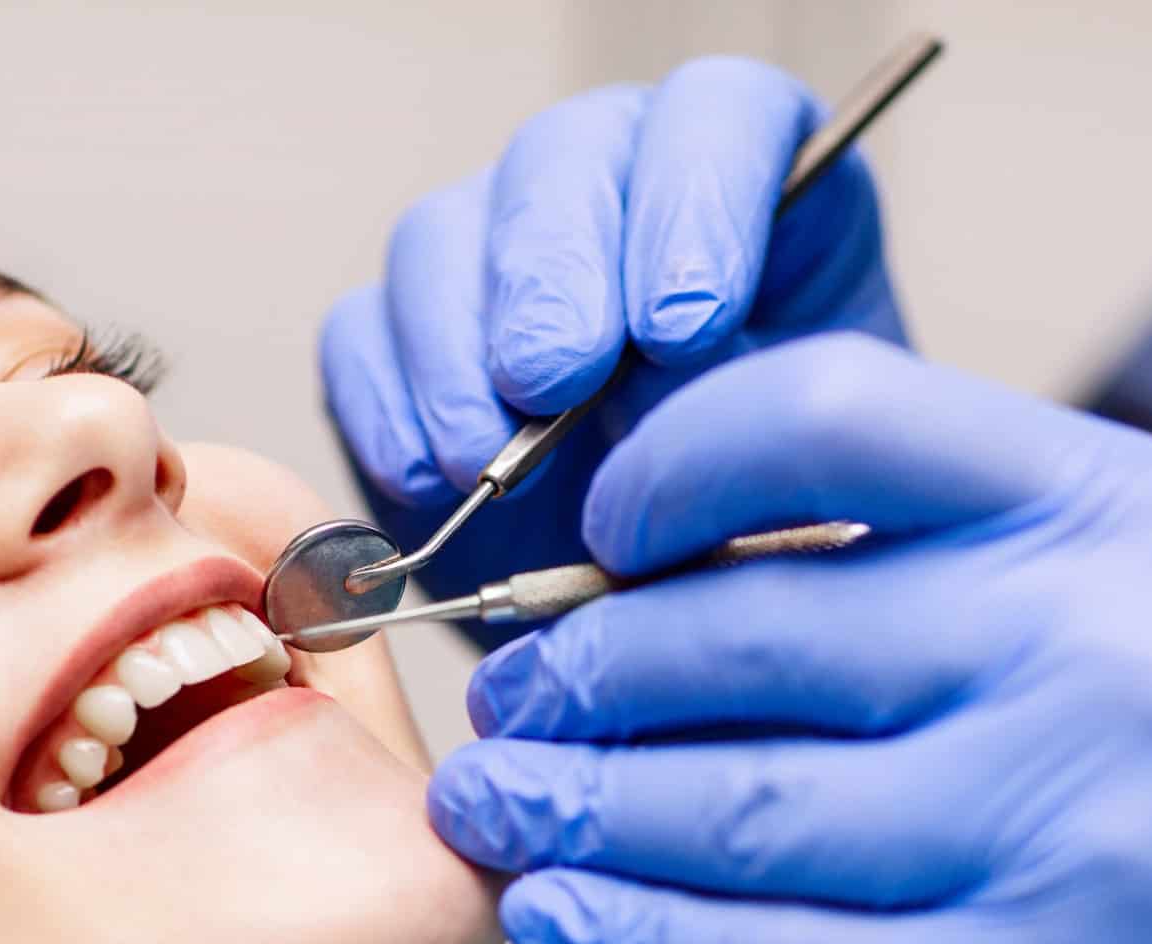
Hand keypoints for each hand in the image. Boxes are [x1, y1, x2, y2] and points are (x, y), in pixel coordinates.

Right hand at [321, 57, 904, 603]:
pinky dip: (383, 408)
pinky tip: (426, 480)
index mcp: (744, 198)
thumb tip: (659, 393)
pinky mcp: (394, 344)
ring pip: (440, 238)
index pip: (715, 117)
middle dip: (551, 277)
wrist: (654, 618)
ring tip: (483, 462)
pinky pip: (358, 336)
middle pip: (559, 160)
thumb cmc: (745, 530)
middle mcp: (606, 199)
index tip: (686, 326)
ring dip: (454, 353)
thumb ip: (753, 413)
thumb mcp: (793, 472)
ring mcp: (487, 262)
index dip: (695, 203)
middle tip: (554, 383)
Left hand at [428, 333, 1151, 943]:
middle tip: (507, 706)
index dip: (671, 463)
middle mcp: (1071, 650)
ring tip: (489, 810)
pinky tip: (552, 920)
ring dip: (566, 811)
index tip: (599, 532)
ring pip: (722, 808)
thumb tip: (653, 580)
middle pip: (732, 636)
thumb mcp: (1116, 596)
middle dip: (577, 674)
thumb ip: (937, 565)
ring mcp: (1046, 831)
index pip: (824, 414)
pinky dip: (628, 941)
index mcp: (1094, 511)